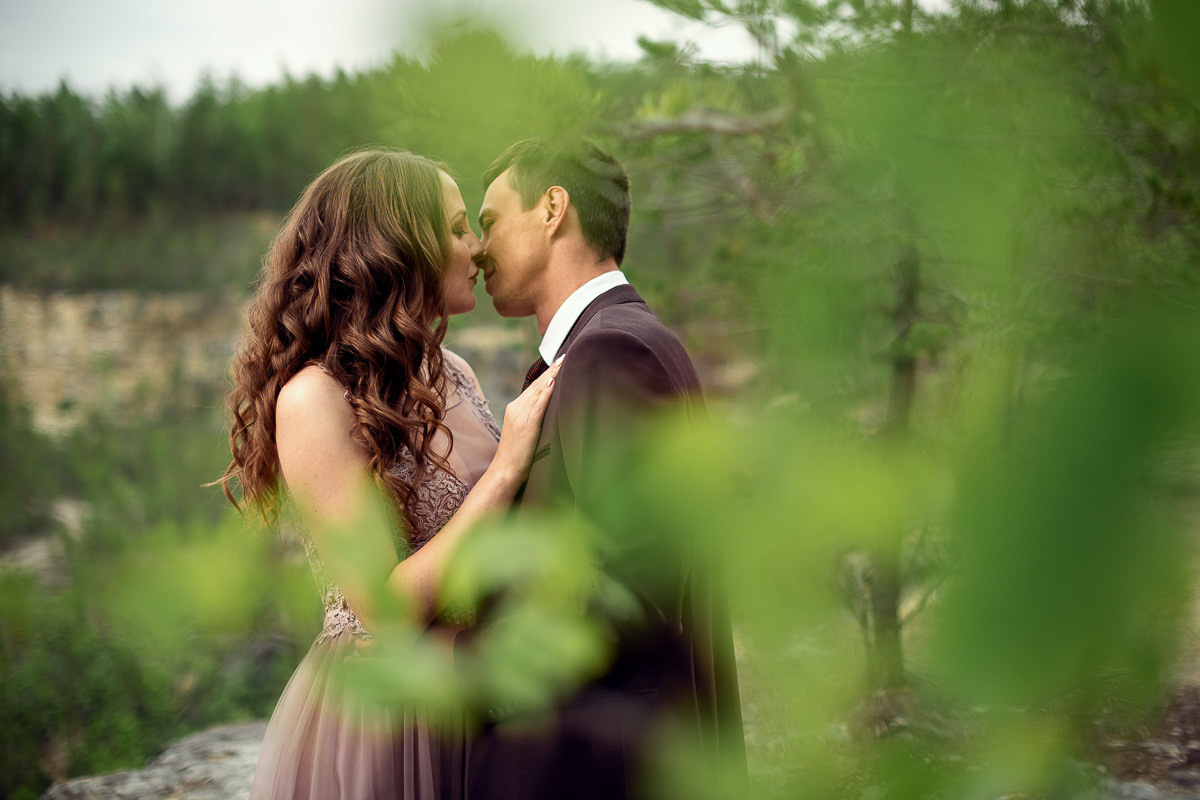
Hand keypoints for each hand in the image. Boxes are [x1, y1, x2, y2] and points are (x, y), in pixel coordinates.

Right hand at [492, 357, 561, 485]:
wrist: (505, 472)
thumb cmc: (518, 456)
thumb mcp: (527, 431)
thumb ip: (535, 417)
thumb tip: (551, 408)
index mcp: (516, 409)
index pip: (535, 386)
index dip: (548, 373)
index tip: (560, 360)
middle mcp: (516, 408)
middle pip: (537, 385)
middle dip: (552, 370)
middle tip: (565, 355)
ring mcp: (520, 416)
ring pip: (538, 391)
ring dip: (551, 376)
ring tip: (563, 363)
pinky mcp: (526, 426)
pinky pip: (537, 406)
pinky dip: (546, 393)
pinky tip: (554, 382)